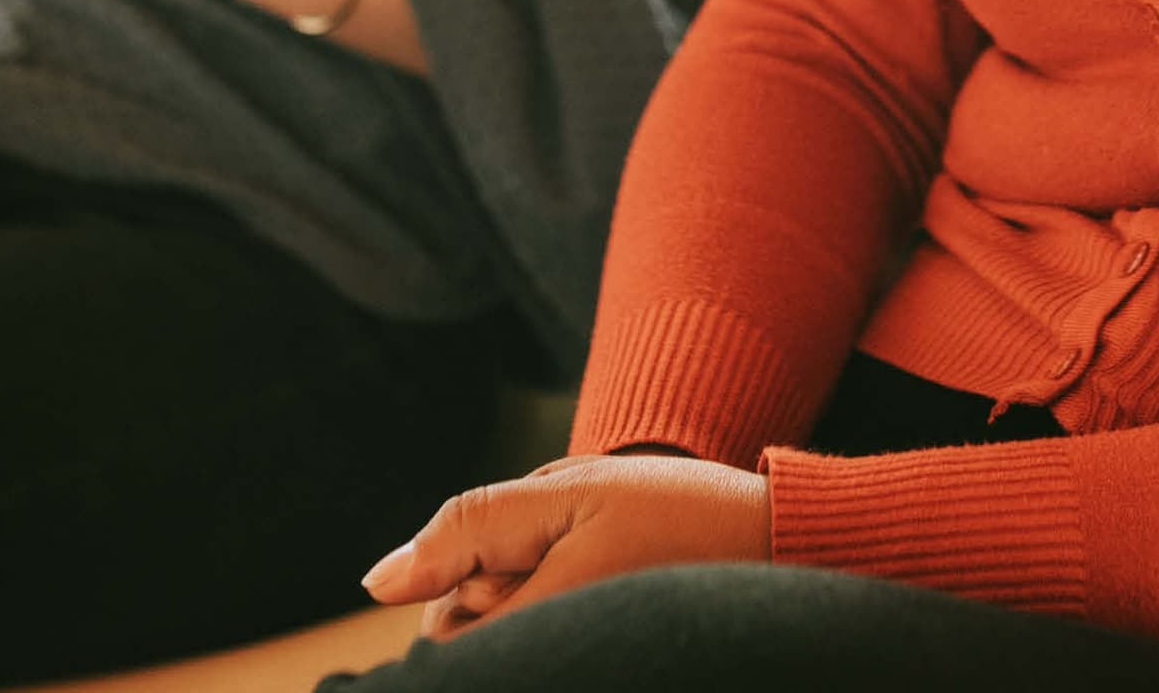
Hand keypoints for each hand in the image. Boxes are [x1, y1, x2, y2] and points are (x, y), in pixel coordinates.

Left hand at [363, 457, 772, 640]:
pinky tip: (605, 594)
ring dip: (531, 608)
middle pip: (471, 652)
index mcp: (538, 630)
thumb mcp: (569, 494)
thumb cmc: (681, 514)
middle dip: (498, 597)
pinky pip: (549, 652)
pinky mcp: (605, 665)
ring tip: (600, 571)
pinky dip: (556, 623)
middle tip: (578, 553)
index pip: (440, 645)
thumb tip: (376, 584)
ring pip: (512, 650)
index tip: (530, 550)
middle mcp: (558, 664)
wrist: (783, 550)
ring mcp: (583, 665)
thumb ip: (468, 531)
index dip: (467, 587)